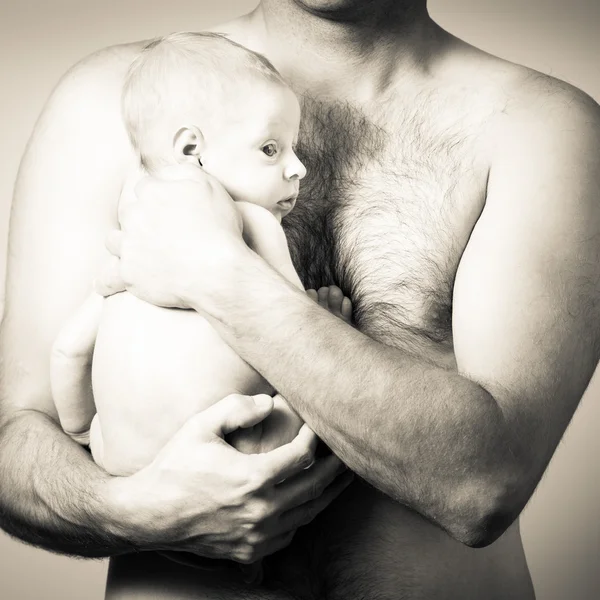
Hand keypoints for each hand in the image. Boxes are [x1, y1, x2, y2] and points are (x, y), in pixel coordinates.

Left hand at [101, 164, 246, 307]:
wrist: (219, 272)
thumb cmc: (219, 230)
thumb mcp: (210, 187)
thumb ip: (183, 172)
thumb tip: (165, 173)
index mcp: (152, 193)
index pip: (145, 189)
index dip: (159, 200)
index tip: (170, 212)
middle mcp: (134, 216)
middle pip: (128, 214)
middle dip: (141, 221)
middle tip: (161, 235)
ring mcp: (129, 247)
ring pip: (114, 241)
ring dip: (124, 245)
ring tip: (138, 254)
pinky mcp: (128, 275)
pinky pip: (107, 277)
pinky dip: (108, 280)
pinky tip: (107, 284)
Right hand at [113, 393, 351, 563]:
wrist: (149, 514)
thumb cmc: (175, 466)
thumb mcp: (201, 426)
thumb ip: (237, 408)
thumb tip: (270, 403)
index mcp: (252, 478)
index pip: (303, 456)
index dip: (315, 438)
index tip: (316, 426)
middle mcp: (261, 510)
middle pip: (315, 486)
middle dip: (336, 468)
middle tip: (349, 454)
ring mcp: (256, 535)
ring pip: (308, 514)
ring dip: (327, 494)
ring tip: (341, 479)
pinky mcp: (249, 551)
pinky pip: (290, 534)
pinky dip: (304, 517)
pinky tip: (306, 503)